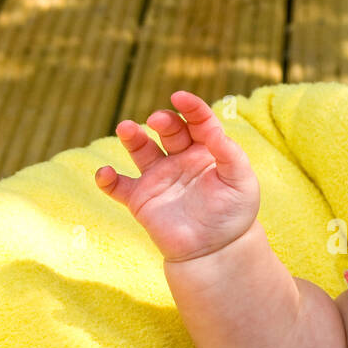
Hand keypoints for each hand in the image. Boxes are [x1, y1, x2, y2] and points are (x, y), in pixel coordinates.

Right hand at [95, 90, 259, 262]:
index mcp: (206, 150)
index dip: (190, 106)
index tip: (180, 97)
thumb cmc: (234, 214)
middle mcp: (180, 158)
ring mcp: (158, 177)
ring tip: (125, 129)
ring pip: (140, 149)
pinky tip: (105, 174)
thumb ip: (230, 153)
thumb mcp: (241, 181)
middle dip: (163, 120)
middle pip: (168, 129)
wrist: (217, 250)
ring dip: (131, 137)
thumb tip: (213, 130)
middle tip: (158, 121)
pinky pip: (118, 186)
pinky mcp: (141, 199)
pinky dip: (107, 179)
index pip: (197, 121)